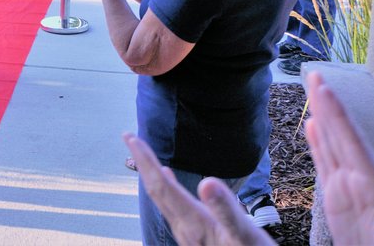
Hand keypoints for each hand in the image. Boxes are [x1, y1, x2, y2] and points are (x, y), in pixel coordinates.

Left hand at [123, 133, 274, 245]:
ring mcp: (186, 233)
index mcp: (193, 222)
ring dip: (151, 173)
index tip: (131, 138)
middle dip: (143, 163)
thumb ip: (226, 210)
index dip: (146, 161)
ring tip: (143, 153)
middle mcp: (183, 228)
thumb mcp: (244, 235)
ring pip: (161, 197)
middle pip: (156, 190)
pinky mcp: (193, 236)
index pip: (161, 186)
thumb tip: (207, 182)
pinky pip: (171, 205)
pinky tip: (167, 178)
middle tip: (128, 136)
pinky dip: (165, 186)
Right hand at [305, 72, 373, 245]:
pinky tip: (312, 128)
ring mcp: (349, 190)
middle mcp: (361, 182)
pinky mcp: (338, 200)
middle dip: (328, 106)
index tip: (324, 89)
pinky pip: (326, 165)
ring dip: (322, 118)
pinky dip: (318, 145)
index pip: (353, 144)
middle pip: (342, 136)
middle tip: (314, 74)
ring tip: (313, 91)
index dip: (339, 116)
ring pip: (333, 145)